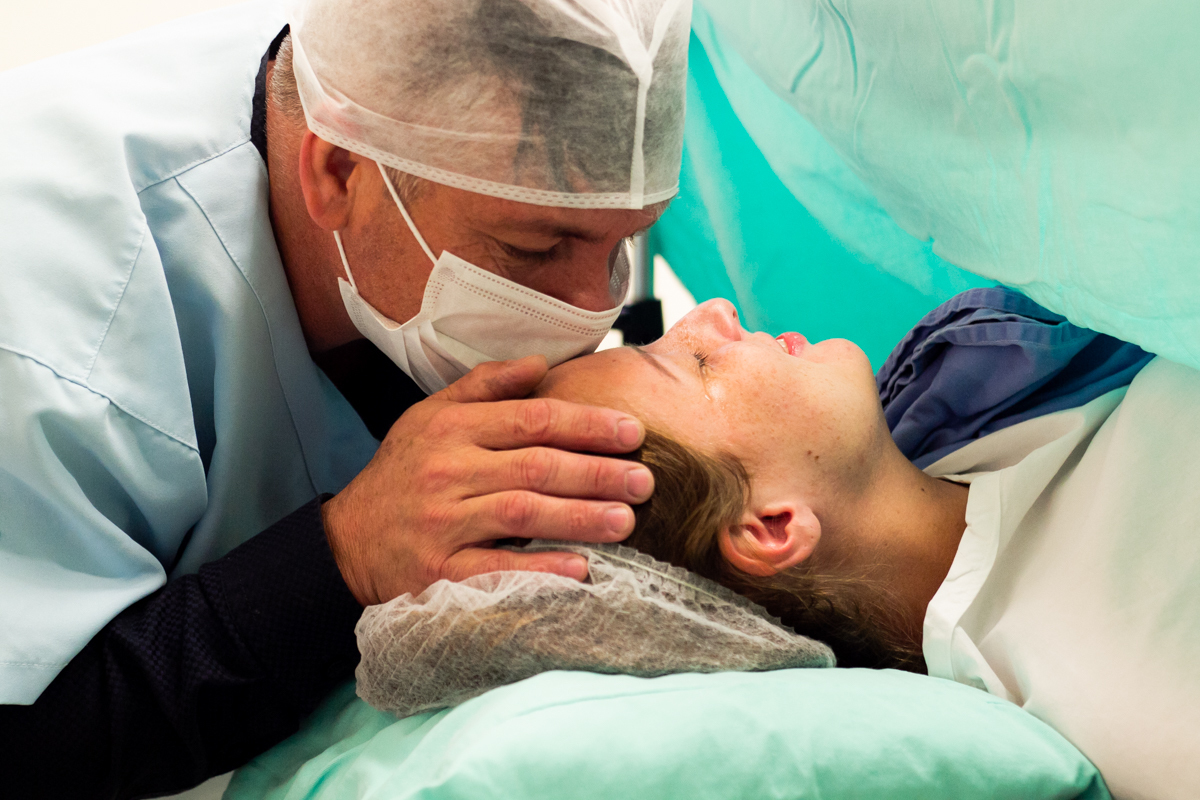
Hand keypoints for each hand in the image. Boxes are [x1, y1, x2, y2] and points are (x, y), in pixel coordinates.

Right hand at [322, 355, 653, 605]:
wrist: (346, 541)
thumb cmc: (402, 475)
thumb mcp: (431, 417)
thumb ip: (485, 388)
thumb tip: (540, 363)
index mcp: (452, 428)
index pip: (532, 418)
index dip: (587, 424)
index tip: (632, 432)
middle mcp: (448, 471)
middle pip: (536, 465)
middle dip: (598, 472)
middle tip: (645, 480)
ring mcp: (442, 522)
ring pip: (522, 512)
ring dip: (580, 516)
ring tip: (627, 520)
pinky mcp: (437, 570)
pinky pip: (496, 567)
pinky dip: (540, 567)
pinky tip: (581, 568)